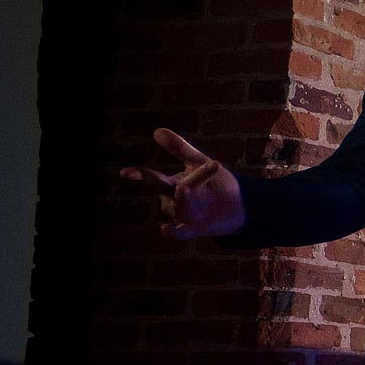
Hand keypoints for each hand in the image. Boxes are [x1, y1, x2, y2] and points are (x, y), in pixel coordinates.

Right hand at [118, 128, 245, 239]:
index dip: (139, 175)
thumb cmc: (216, 184)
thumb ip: (179, 148)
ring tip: (187, 187)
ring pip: (178, 203)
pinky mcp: (196, 228)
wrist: (240, 206)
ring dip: (184, 195)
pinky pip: (181, 233)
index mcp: (172, 184)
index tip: (124, 172)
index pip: (155, 177)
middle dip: (152, 180)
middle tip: (143, 173)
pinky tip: (164, 228)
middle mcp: (173, 200)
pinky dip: (173, 233)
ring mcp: (184, 215)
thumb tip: (156, 130)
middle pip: (162, 188)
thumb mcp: (198, 162)